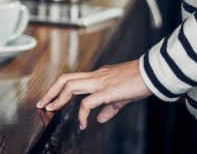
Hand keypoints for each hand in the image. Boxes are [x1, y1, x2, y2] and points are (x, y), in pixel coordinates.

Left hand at [36, 60, 151, 129]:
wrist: (154, 74)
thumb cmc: (140, 82)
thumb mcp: (121, 96)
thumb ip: (108, 107)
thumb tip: (99, 119)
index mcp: (97, 75)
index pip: (72, 79)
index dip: (59, 89)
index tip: (50, 99)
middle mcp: (95, 76)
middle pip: (65, 79)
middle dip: (50, 91)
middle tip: (41, 104)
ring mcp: (100, 82)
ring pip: (70, 85)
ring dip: (57, 98)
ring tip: (50, 109)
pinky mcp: (107, 91)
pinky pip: (87, 102)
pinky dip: (81, 113)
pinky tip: (82, 123)